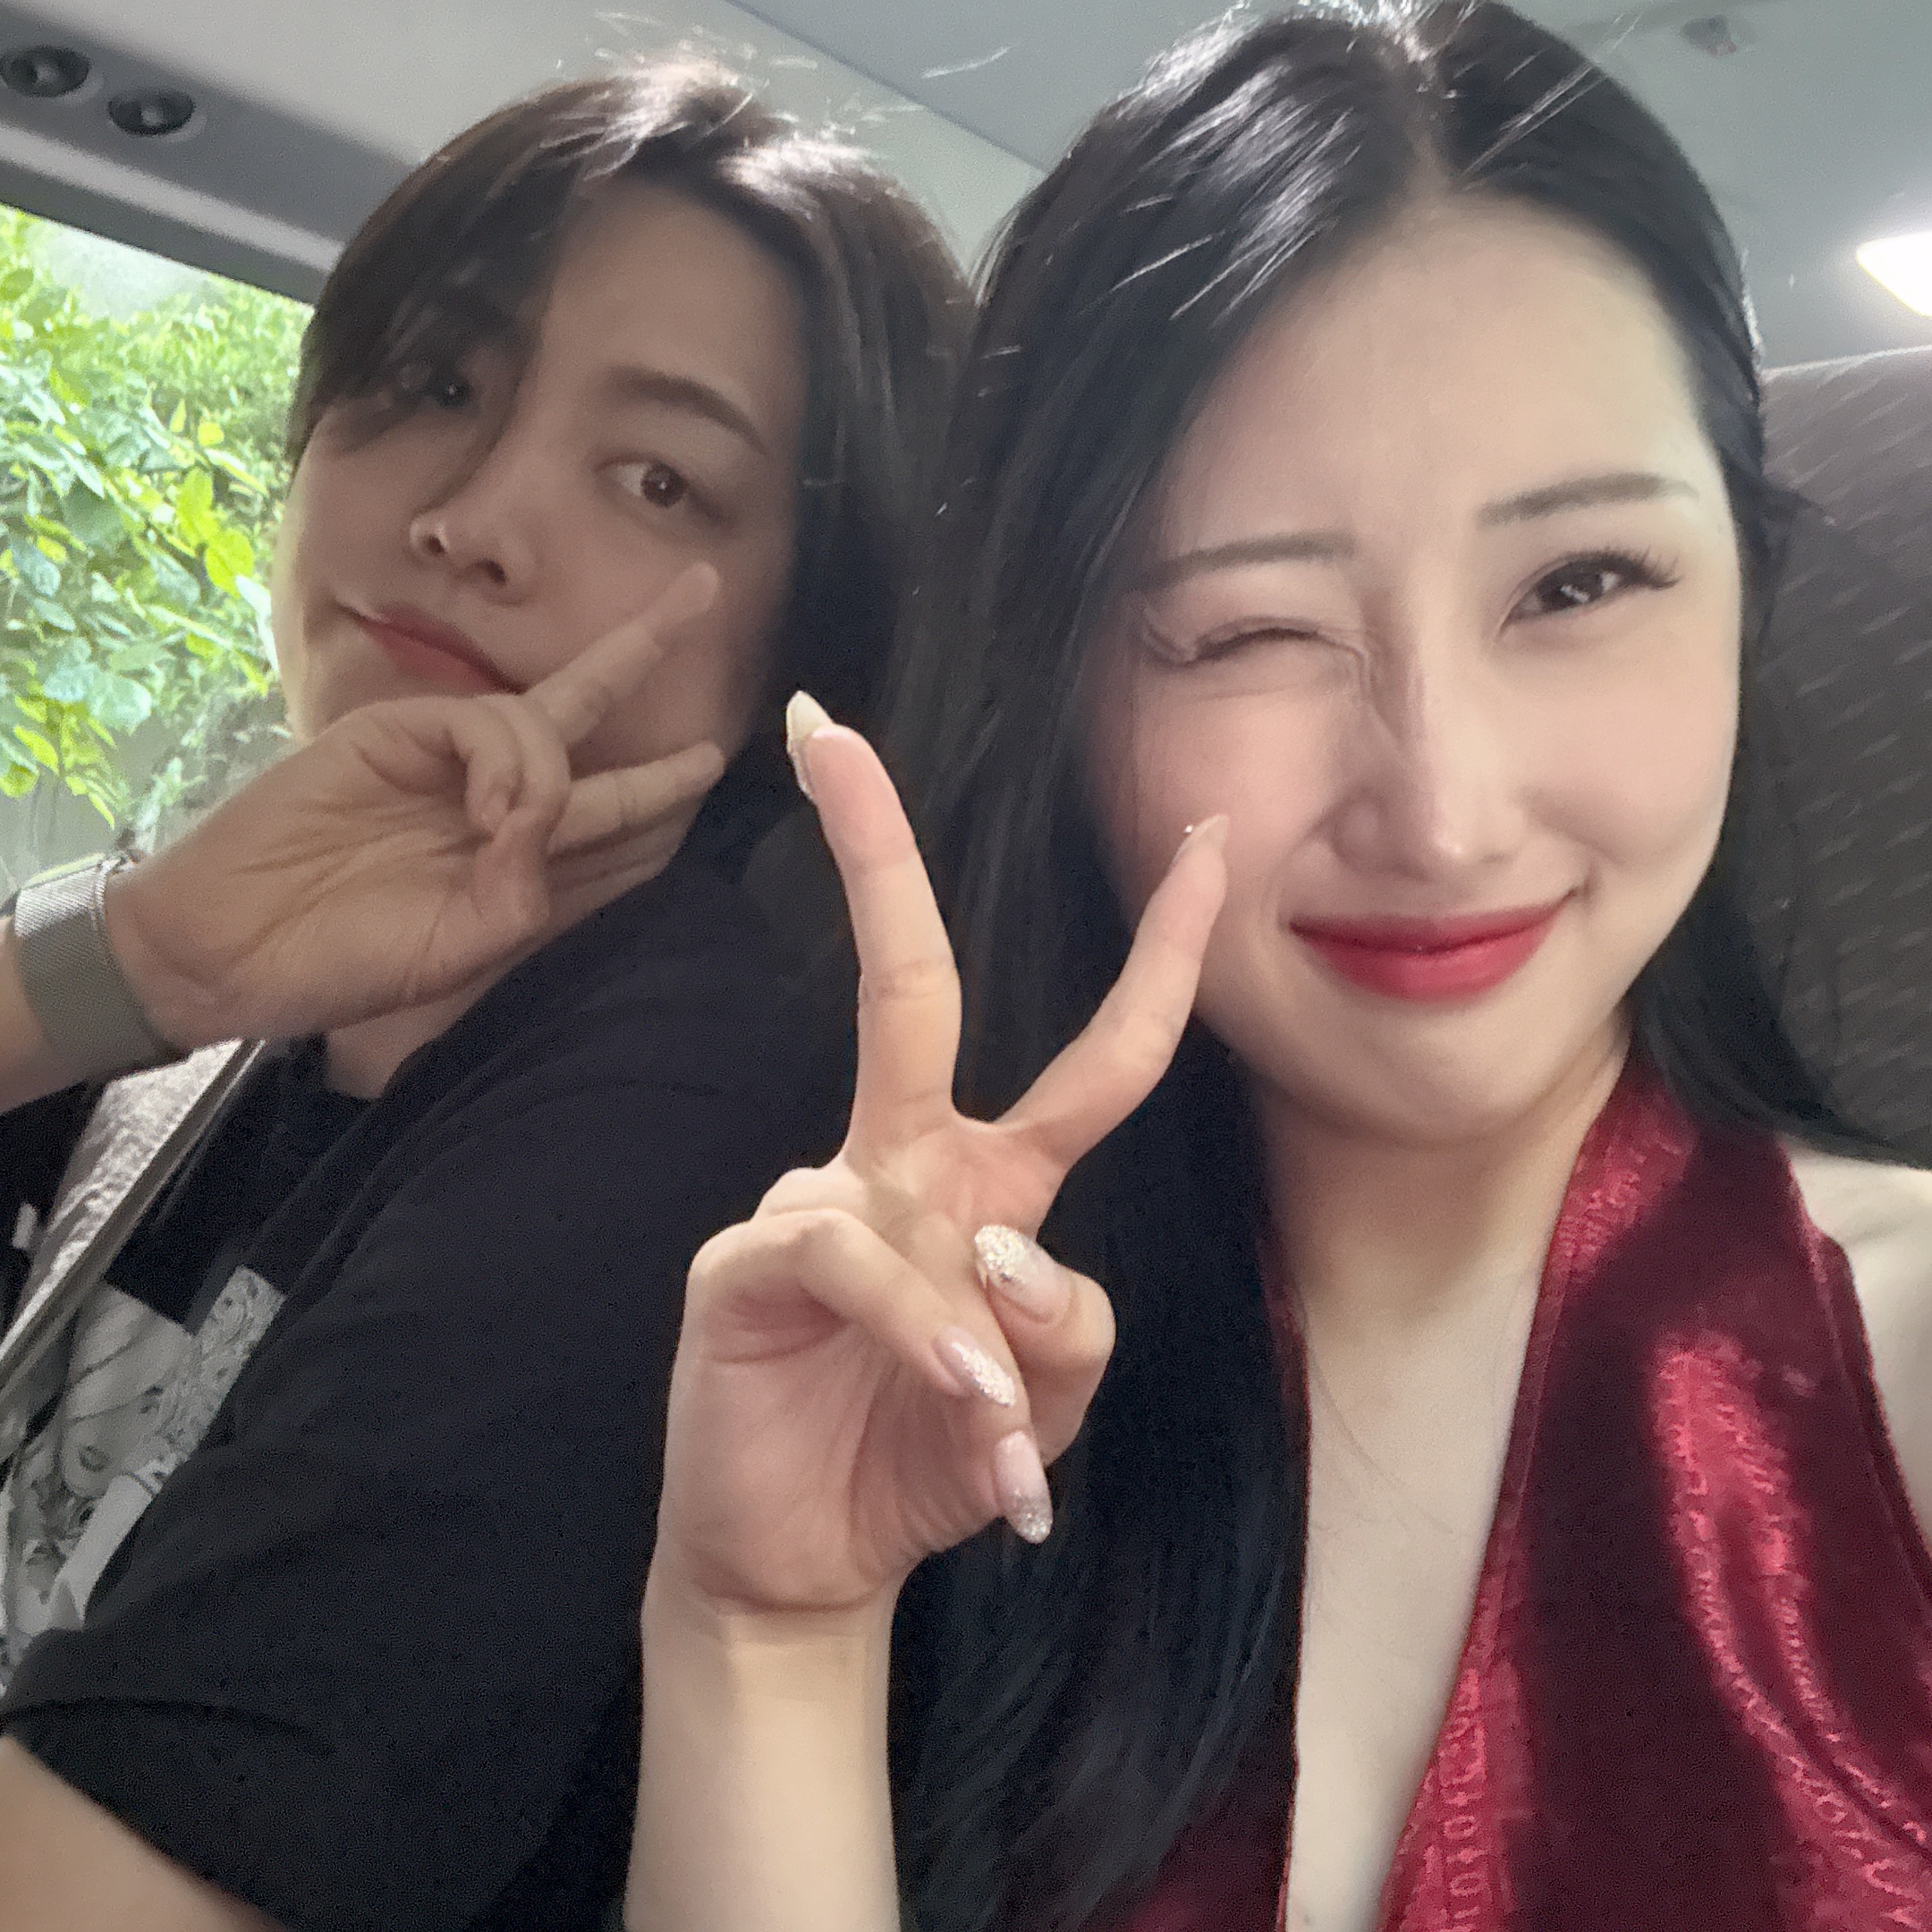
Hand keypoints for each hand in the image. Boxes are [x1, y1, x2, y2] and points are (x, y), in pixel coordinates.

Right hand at [107, 566, 725, 1048]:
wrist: (230, 944)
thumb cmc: (348, 961)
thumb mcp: (462, 948)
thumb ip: (530, 888)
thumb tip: (553, 814)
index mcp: (523, 858)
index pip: (616, 810)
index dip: (666, 784)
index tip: (714, 753)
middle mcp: (496, 799)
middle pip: (592, 715)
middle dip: (646, 648)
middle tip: (704, 586)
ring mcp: (447, 760)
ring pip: (550, 722)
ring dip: (550, 773)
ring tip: (505, 829)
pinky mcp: (397, 730)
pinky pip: (489, 721)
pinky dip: (508, 761)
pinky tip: (487, 807)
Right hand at [651, 697, 1226, 1624]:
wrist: (808, 1563)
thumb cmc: (928, 1459)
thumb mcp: (1049, 1404)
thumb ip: (1069, 1328)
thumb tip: (1016, 1255)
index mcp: (984, 1177)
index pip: (1089, 1050)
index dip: (1158, 950)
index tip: (1210, 840)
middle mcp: (900, 1165)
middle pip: (907, 985)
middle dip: (871, 856)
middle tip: (833, 735)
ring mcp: (816, 1205)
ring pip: (925, 1203)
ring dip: (984, 1341)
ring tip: (1004, 1449)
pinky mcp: (747, 1266)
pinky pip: (858, 1265)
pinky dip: (929, 1342)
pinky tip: (971, 1426)